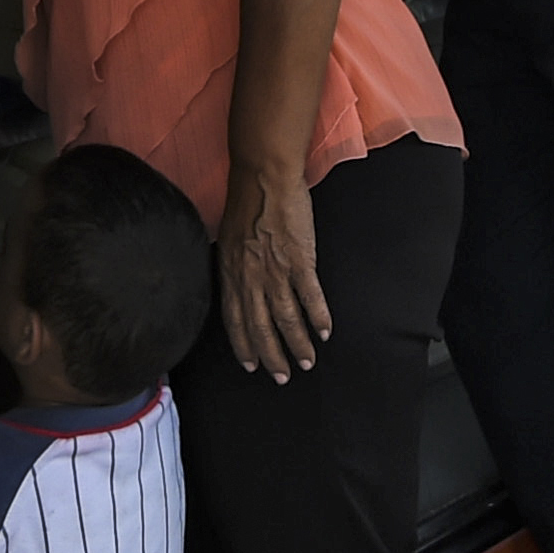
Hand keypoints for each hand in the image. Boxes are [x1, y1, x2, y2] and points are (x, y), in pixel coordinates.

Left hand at [214, 160, 331, 382]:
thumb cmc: (247, 201)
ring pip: (287, 319)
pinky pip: (310, 297)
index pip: (235, 320)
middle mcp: (250, 278)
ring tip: (307, 361)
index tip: (251, 364)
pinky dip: (318, 317)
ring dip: (298, 345)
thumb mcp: (228, 238)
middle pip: (261, 327)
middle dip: (272, 357)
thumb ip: (234, 266)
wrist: (265, 176)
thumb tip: (238, 284)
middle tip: (282, 376)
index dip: (244, 345)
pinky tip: (325, 331)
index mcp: (231, 273)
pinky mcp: (300, 260)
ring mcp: (275, 271)